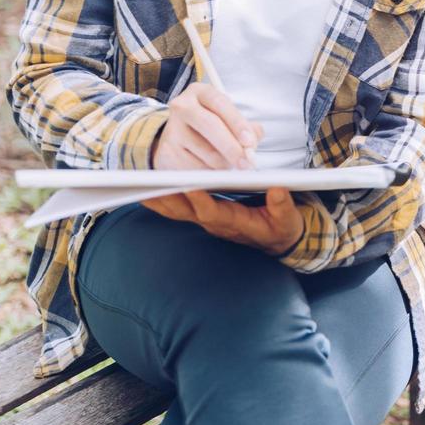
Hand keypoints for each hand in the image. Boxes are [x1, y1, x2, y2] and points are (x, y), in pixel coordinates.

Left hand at [141, 187, 302, 255]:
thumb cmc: (282, 227)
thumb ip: (282, 205)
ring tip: (136, 187)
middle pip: (187, 213)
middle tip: (146, 187)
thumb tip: (277, 188)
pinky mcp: (204, 214)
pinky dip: (162, 201)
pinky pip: (179, 209)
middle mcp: (216, 223)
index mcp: (235, 223)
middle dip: (167, 200)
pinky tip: (147, 191)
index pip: (213, 212)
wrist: (278, 239)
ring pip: (178, 212)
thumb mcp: (288, 218)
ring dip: (158, 201)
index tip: (189, 185)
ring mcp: (208, 220)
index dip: (200, 200)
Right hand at [152, 83, 263, 170]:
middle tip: (246, 162)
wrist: (177, 137)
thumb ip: (247, 127)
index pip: (221, 104)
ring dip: (224, 163)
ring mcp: (172, 129)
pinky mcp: (167, 151)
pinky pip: (196, 168)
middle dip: (232, 147)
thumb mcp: (227, 118)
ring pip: (206, 152)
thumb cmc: (209, 125)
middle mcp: (182, 106)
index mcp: (200, 92)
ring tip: (227, 161)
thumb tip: (256, 137)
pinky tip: (211, 167)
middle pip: (210, 126)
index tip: (249, 141)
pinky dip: (210, 172)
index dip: (237, 123)